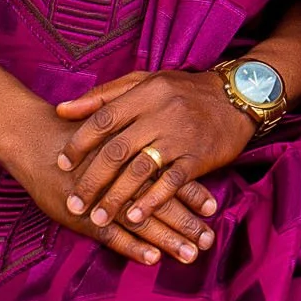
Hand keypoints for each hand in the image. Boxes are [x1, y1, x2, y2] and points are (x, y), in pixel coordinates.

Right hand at [0, 98, 197, 267]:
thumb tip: (174, 141)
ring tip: (191, 255)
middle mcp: (123, 177)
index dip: (191, 192)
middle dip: (187, 223)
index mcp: (134, 154)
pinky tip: (153, 258)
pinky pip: (112, 235)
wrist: (35, 137)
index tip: (213, 209)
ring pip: (143, 221)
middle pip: (162, 202)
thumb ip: (140, 130)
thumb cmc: (77, 130)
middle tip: (208, 241)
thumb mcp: (113, 122)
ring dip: (168, 239)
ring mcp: (103, 198)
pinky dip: (133, 247)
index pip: (169, 175)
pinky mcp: (84, 216)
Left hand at [53, 70, 252, 261]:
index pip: (104, 118)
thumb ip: (105, 95)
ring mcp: (180, 136)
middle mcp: (161, 114)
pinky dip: (152, 202)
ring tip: (97, 218)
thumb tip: (62, 110)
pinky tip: (135, 218)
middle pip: (117, 150)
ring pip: (140, 170)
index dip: (79, 143)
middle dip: (91, 180)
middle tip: (73, 203)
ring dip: (116, 197)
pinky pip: (171, 183)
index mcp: (146, 93)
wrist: (239, 95)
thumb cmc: (185, 90)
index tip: (61, 164)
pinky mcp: (198, 157)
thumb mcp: (147, 82)